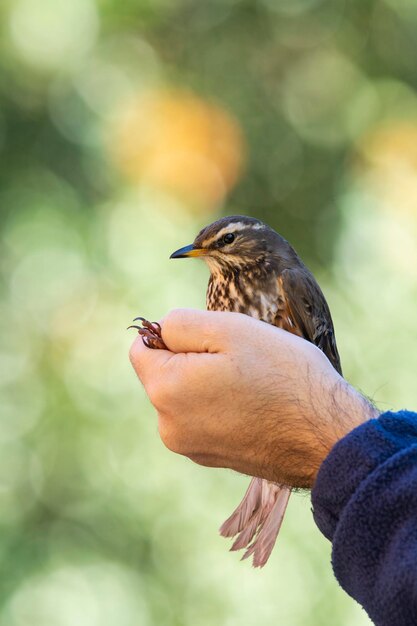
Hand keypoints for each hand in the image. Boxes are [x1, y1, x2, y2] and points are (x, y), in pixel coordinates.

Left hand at [129, 309, 378, 487]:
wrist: (327, 436)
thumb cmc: (283, 375)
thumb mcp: (230, 328)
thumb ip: (180, 323)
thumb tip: (158, 331)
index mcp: (165, 390)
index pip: (141, 346)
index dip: (171, 332)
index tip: (210, 335)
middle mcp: (169, 426)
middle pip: (163, 372)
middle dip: (190, 357)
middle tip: (238, 358)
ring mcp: (190, 447)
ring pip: (184, 394)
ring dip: (205, 381)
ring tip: (250, 382)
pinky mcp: (211, 457)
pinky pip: (202, 418)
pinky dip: (218, 405)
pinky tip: (254, 404)